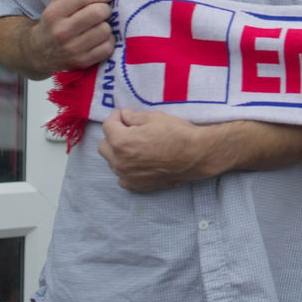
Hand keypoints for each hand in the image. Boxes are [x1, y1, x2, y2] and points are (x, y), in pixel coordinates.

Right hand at [30, 0, 117, 74]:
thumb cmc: (55, 22)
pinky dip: (107, 42)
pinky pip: (107, 47)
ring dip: (106, 27)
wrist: (38, 52)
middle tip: (103, 12)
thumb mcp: (57, 4)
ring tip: (98, 27)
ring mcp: (72, 49)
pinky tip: (99, 40)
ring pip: (105, 30)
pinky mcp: (82, 62)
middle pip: (98, 13)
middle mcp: (62, 31)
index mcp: (54, 13)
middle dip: (105, 10)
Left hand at [99, 109, 213, 191]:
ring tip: (137, 147)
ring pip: (112, 162)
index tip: (126, 115)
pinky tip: (140, 163)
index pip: (108, 125)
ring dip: (119, 153)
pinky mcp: (137, 186)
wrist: (197, 155)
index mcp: (121, 142)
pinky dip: (127, 170)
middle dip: (113, 136)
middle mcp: (119, 161)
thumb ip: (134, 117)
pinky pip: (122, 178)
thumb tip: (124, 116)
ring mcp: (127, 176)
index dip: (117, 117)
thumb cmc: (178, 134)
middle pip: (104, 146)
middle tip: (130, 131)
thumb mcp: (156, 118)